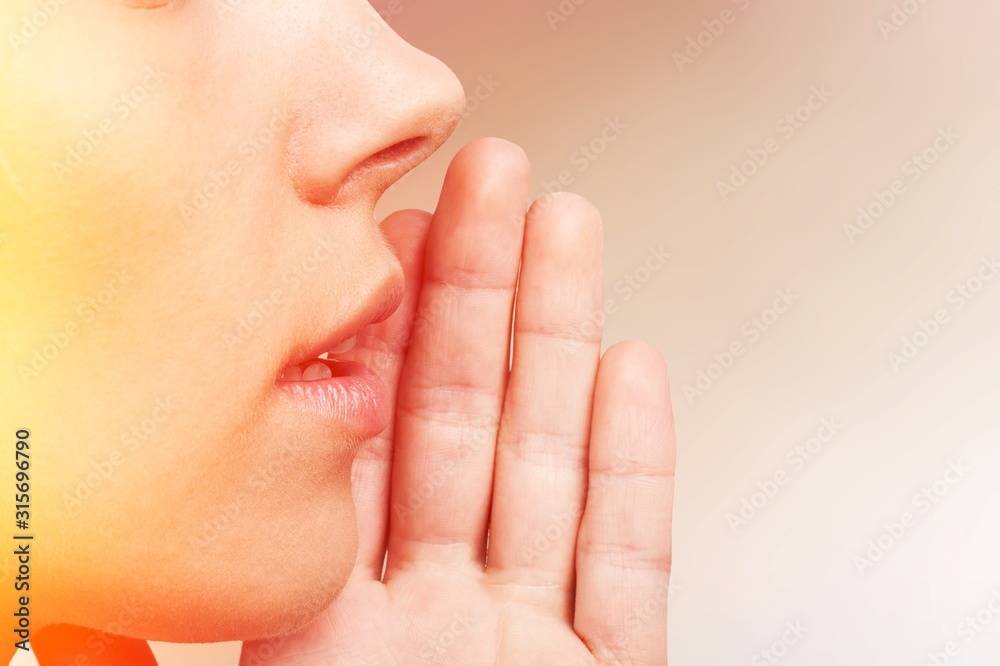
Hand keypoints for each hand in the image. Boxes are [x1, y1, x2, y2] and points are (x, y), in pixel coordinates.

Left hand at [240, 138, 675, 665]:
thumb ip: (281, 566)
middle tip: (492, 184)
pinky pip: (632, 559)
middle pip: (471, 428)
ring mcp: (529, 638)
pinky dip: (638, 464)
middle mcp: (441, 618)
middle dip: (486, 295)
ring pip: (552, 466)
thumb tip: (262, 455)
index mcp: (349, 624)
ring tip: (564, 231)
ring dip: (562, 342)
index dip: (395, 330)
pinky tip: (630, 370)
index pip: (375, 445)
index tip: (401, 233)